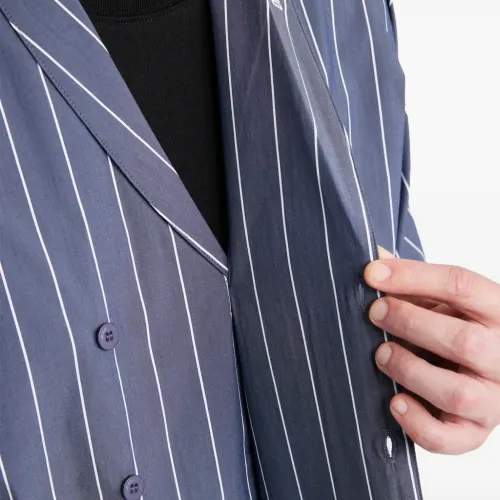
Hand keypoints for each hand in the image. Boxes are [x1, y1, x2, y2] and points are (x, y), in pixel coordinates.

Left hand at [364, 248, 499, 453]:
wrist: (481, 370)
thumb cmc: (454, 328)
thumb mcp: (442, 300)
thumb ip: (414, 284)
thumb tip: (375, 259)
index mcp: (497, 313)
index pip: (461, 285)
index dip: (413, 276)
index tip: (372, 273)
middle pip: (463, 341)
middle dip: (410, 322)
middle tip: (376, 313)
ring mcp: (492, 398)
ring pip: (458, 393)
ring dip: (411, 370)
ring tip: (382, 353)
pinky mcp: (474, 430)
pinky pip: (451, 439)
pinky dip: (418, 423)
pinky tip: (395, 401)